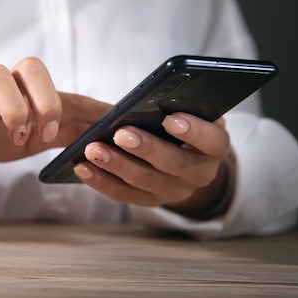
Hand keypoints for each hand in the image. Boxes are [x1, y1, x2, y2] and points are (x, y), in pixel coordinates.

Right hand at [0, 57, 110, 176]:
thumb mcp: (34, 136)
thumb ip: (65, 133)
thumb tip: (103, 138)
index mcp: (30, 91)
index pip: (68, 92)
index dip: (93, 107)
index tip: (114, 124)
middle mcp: (7, 83)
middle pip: (32, 66)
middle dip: (46, 100)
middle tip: (47, 133)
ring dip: (14, 109)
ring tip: (18, 137)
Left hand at [73, 112, 232, 217]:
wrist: (187, 155)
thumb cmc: (184, 119)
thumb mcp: (191, 109)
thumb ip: (180, 103)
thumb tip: (150, 97)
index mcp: (215, 146)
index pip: (212, 140)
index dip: (194, 131)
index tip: (170, 118)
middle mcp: (201, 173)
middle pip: (173, 164)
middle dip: (145, 148)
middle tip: (120, 133)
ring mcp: (176, 191)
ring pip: (145, 181)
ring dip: (116, 165)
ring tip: (93, 150)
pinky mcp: (152, 200)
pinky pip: (125, 194)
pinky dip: (102, 181)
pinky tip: (82, 167)